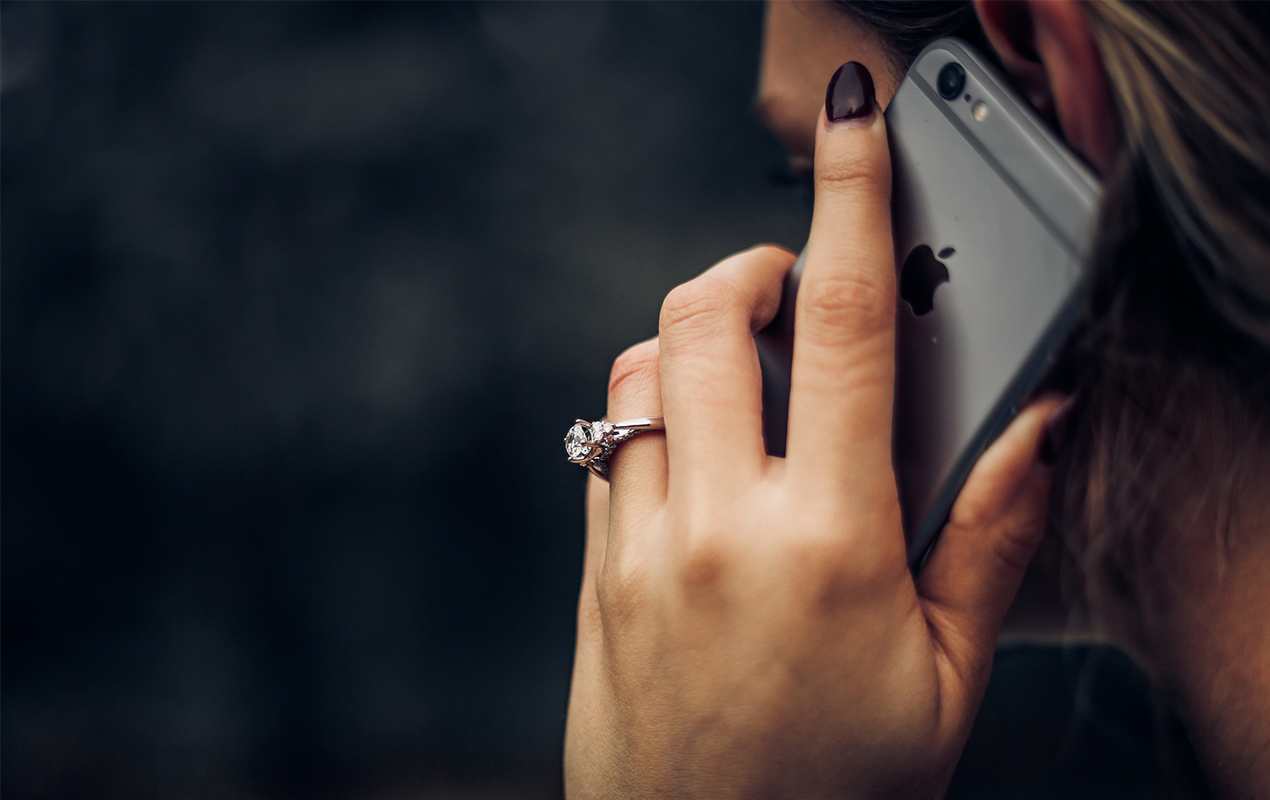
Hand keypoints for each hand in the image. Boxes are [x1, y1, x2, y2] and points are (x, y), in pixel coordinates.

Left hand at [564, 62, 1064, 798]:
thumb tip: (1037, 424)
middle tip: (796, 297)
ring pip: (639, 373)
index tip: (854, 132)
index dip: (853, 204)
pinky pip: (604, 450)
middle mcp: (719, 529)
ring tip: (748, 388)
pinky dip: (648, 418)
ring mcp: (640, 552)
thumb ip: (992, 538)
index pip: (847, 327)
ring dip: (693, 345)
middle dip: (753, 269)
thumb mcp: (949, 681)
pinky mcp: (594, 579)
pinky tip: (698, 465)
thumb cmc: (838, 797)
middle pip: (706, 314)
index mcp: (830, 543)